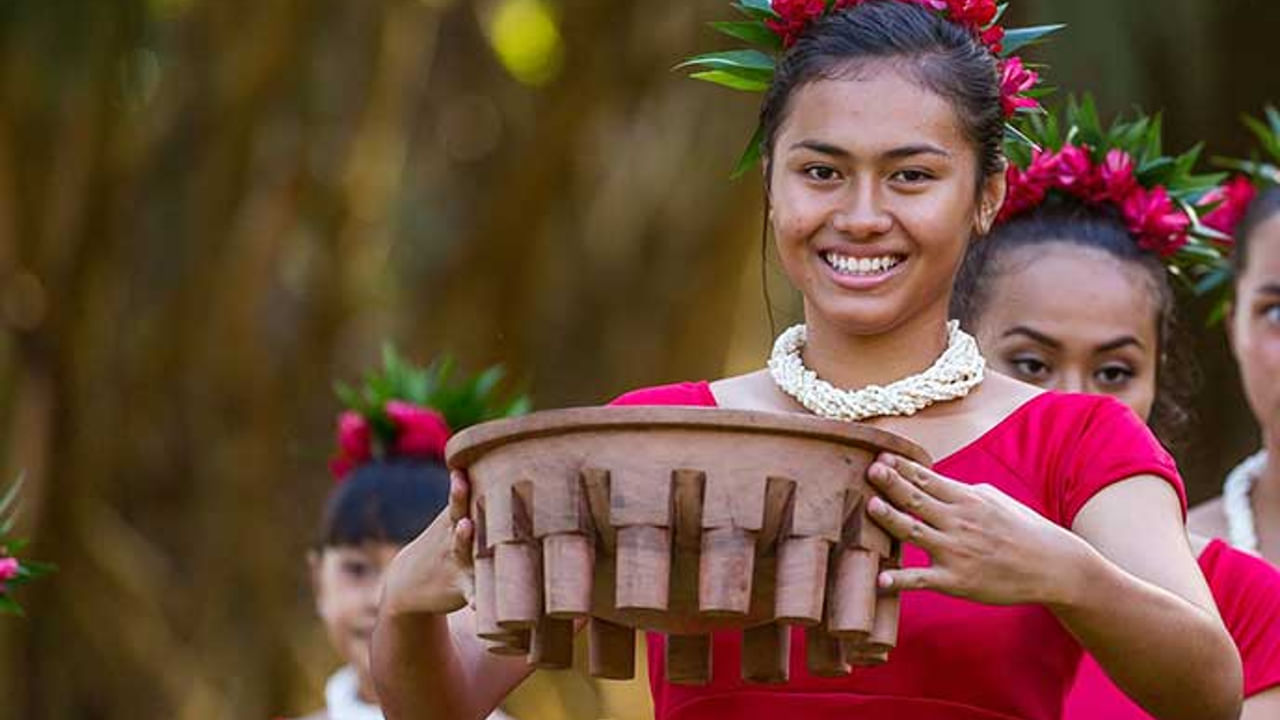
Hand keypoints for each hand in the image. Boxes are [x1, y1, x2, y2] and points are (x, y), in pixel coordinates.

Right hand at [380, 470, 475, 616]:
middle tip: (461, 487)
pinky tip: (481, 604)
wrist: (406, 583)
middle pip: (457, 513)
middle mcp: (453, 535)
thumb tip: (483, 461)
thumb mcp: (447, 518)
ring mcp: (457, 561)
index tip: (458, 472)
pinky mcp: (463, 587)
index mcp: (452, 518)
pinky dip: (476, 597)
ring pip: (463, 548)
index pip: (456, 497)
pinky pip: (472, 592)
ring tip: (465, 527)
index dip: (457, 485)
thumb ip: (465, 497)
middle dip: (459, 501)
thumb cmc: (440, 542)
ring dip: (463, 539)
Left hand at [865, 453, 1089, 606]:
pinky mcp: (957, 582)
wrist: (1053, 567)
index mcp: (967, 499)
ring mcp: (956, 552)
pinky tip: (880, 580)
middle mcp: (959, 522)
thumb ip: (963, 491)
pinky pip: (923, 580)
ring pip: (915, 532)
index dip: (902, 467)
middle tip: (869, 470)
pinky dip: (901, 580)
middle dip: (891, 483)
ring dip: (891, 519)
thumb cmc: (1023, 530)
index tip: (880, 456)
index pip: (927, 479)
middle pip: (917, 499)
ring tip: (870, 506)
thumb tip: (936, 482)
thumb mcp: (996, 500)